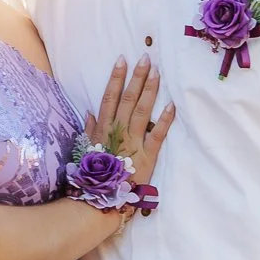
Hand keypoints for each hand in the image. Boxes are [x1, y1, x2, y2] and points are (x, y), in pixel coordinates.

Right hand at [87, 55, 175, 192]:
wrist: (101, 201)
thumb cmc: (94, 175)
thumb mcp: (87, 150)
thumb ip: (90, 130)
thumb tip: (89, 111)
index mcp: (103, 129)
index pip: (109, 97)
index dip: (116, 77)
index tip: (122, 60)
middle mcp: (117, 131)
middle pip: (127, 99)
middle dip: (137, 77)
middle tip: (146, 58)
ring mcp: (132, 142)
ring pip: (141, 111)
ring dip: (150, 90)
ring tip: (157, 72)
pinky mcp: (147, 156)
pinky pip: (157, 135)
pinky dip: (164, 120)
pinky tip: (171, 105)